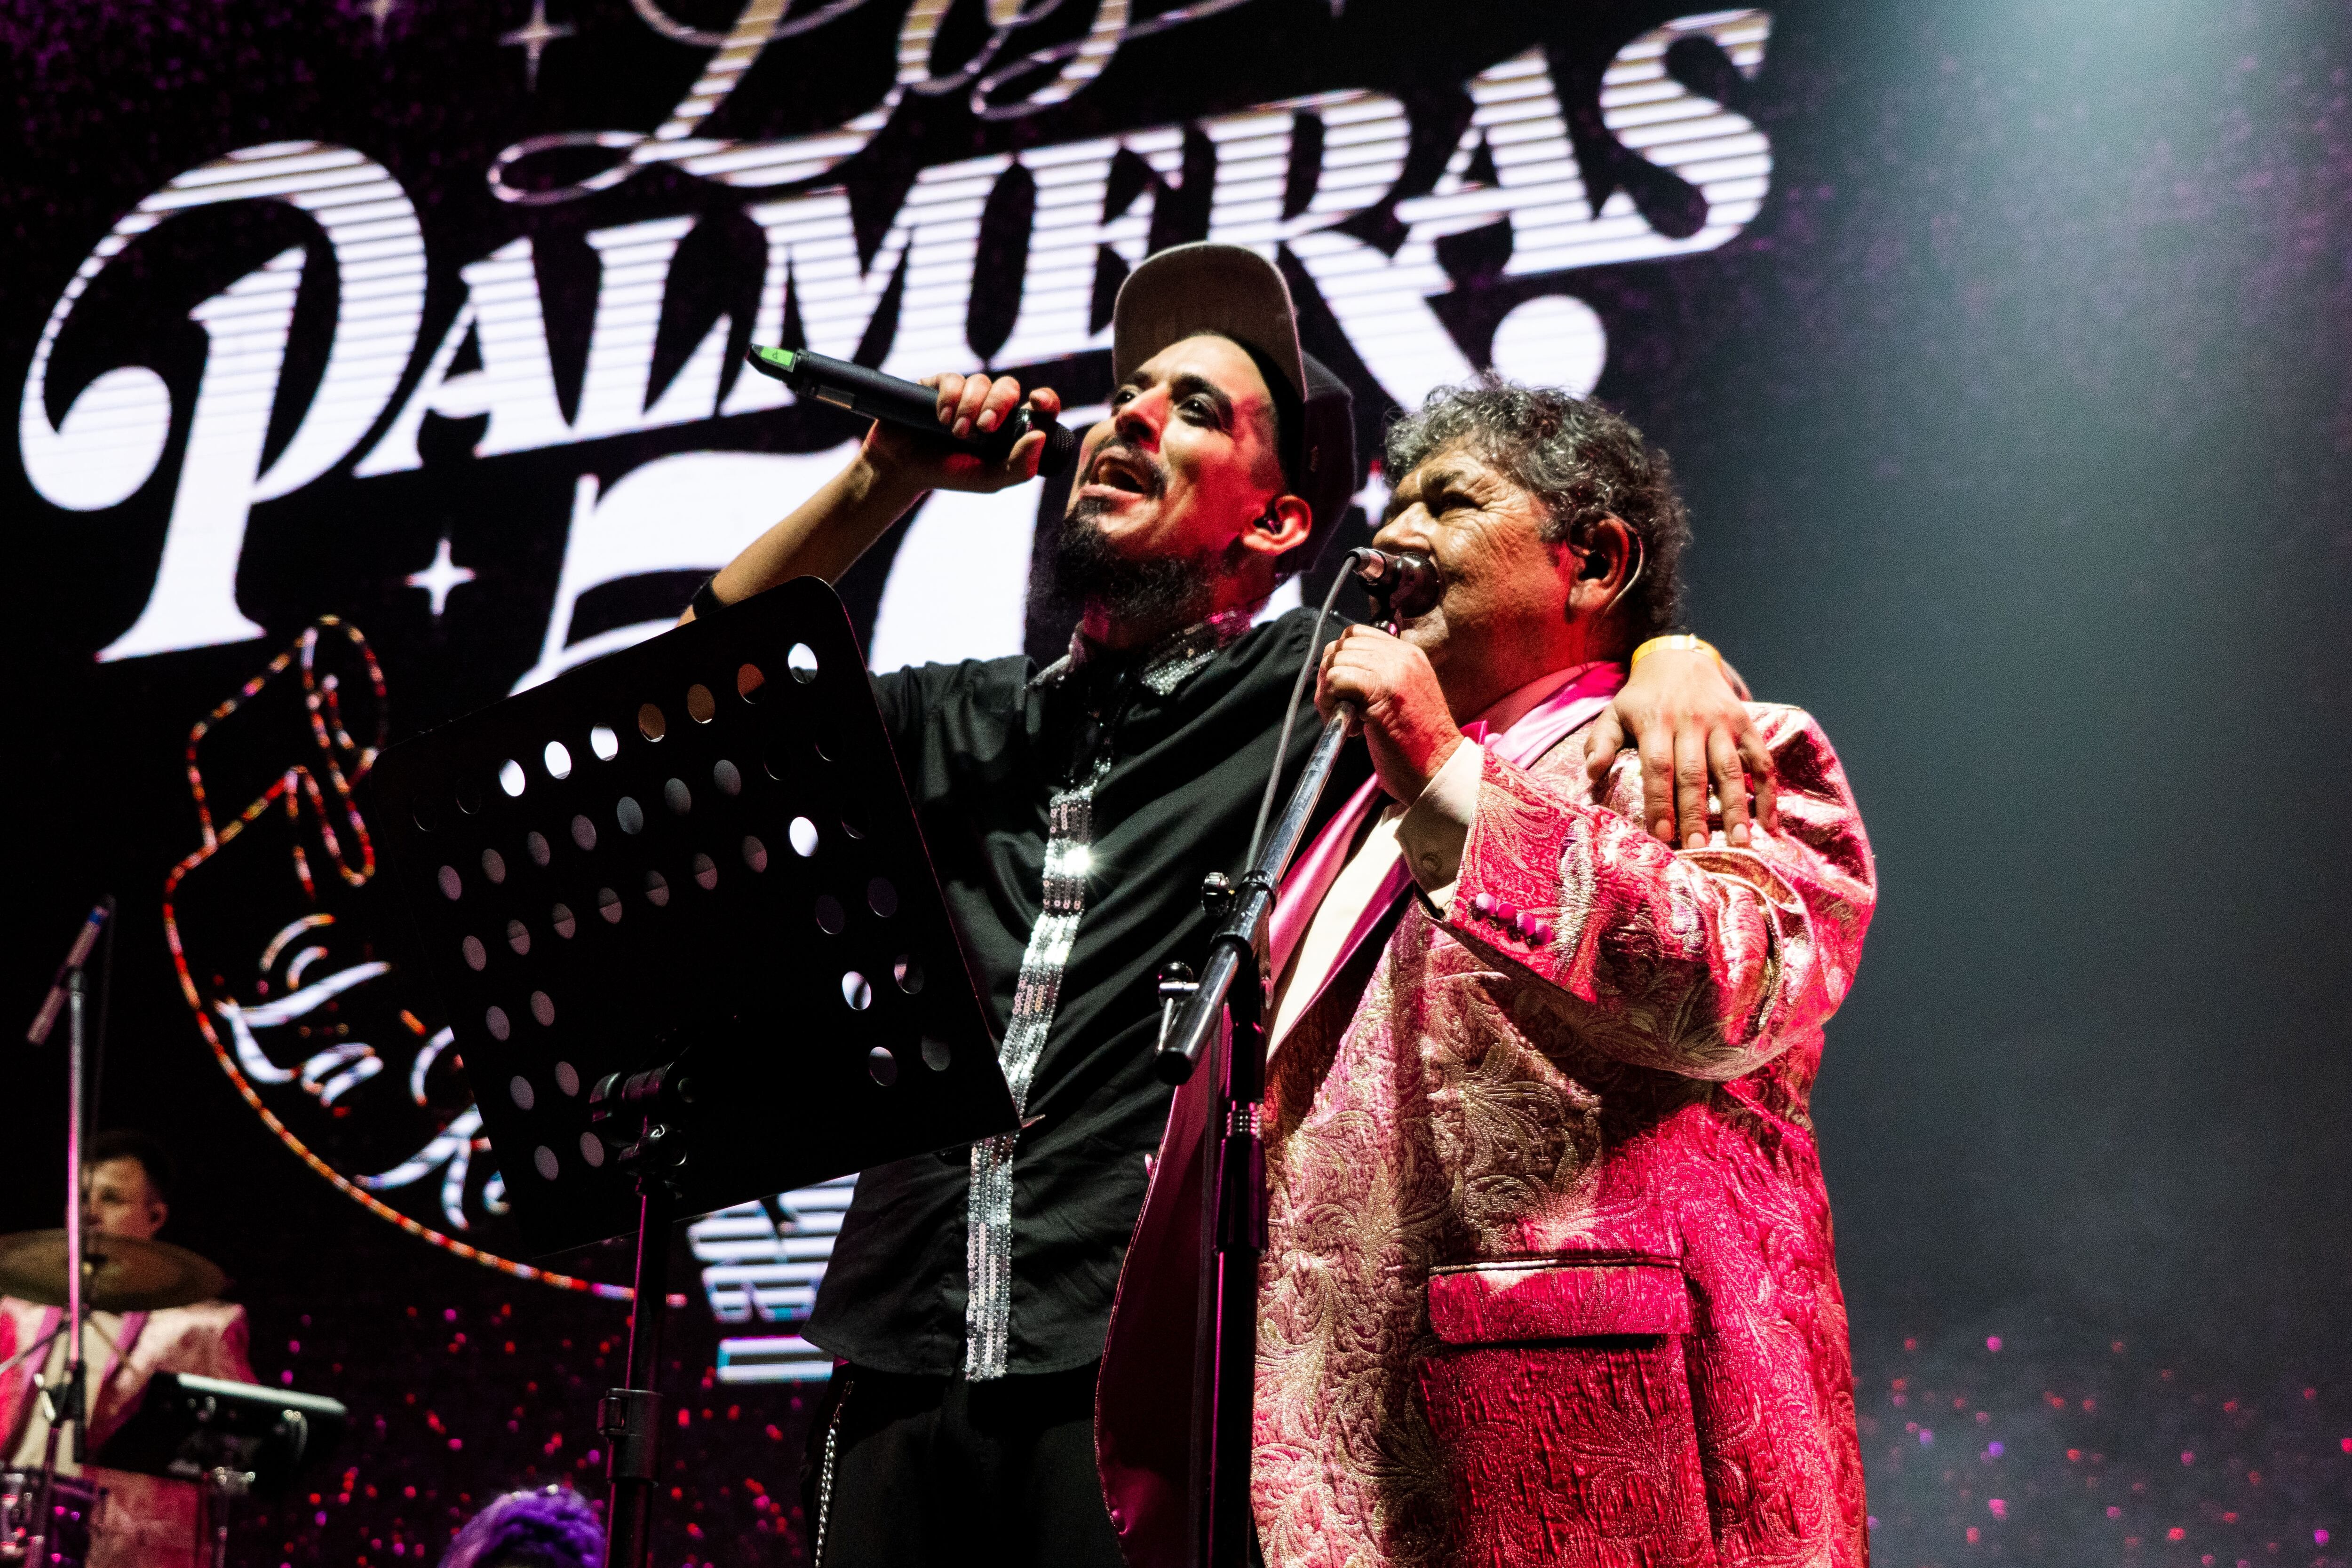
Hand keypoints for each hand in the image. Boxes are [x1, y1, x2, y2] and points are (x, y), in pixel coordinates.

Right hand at [863, 372, 1060, 495]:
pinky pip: (952, 378)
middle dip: (999, 404)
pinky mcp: (938, 385)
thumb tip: (1040, 436)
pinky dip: (950, 397)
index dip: (1045, 399)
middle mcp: (990, 405)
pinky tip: (941, 418)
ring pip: (980, 381)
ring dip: (970, 407)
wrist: (903, 469)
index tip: (1037, 401)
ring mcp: (964, 394)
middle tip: (985, 427)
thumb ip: (1019, 466)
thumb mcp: (989, 479)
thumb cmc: (950, 474)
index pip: (1038, 406)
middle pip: (1008, 386)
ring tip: (957, 432)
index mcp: (1010, 427)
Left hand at [1316, 624, 1464, 803]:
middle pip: (1342, 645)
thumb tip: (1336, 672)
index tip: (1345, 693)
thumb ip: (1377, 679)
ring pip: (1335, 661)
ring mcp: (1394, 670)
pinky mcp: (1382, 689)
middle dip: (1329, 676)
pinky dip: (1330, 702)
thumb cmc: (1417, 746)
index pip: (1357, 635)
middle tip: (1340, 709)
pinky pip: (1336, 678)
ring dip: (1328, 693)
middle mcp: (1402, 656)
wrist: (1440, 770)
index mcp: (1408, 655)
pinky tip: (1350, 726)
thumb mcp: (1400, 699)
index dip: (1340, 662)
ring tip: (1348, 720)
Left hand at [1581, 646, 1775, 848]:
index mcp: (1657, 721)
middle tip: (1698, 848)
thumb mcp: (1615, 713)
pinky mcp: (1746, 723)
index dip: (1660, 802)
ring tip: (1739, 842)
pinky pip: (1761, 760)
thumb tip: (1590, 773)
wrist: (1680, 660)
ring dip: (1737, 807)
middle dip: (1696, 813)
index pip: (1658, 766)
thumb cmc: (1643, 699)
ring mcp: (1723, 723)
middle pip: (1695, 773)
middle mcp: (1692, 722)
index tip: (1661, 835)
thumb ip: (1600, 742)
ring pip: (1731, 769)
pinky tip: (1768, 823)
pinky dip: (1768, 791)